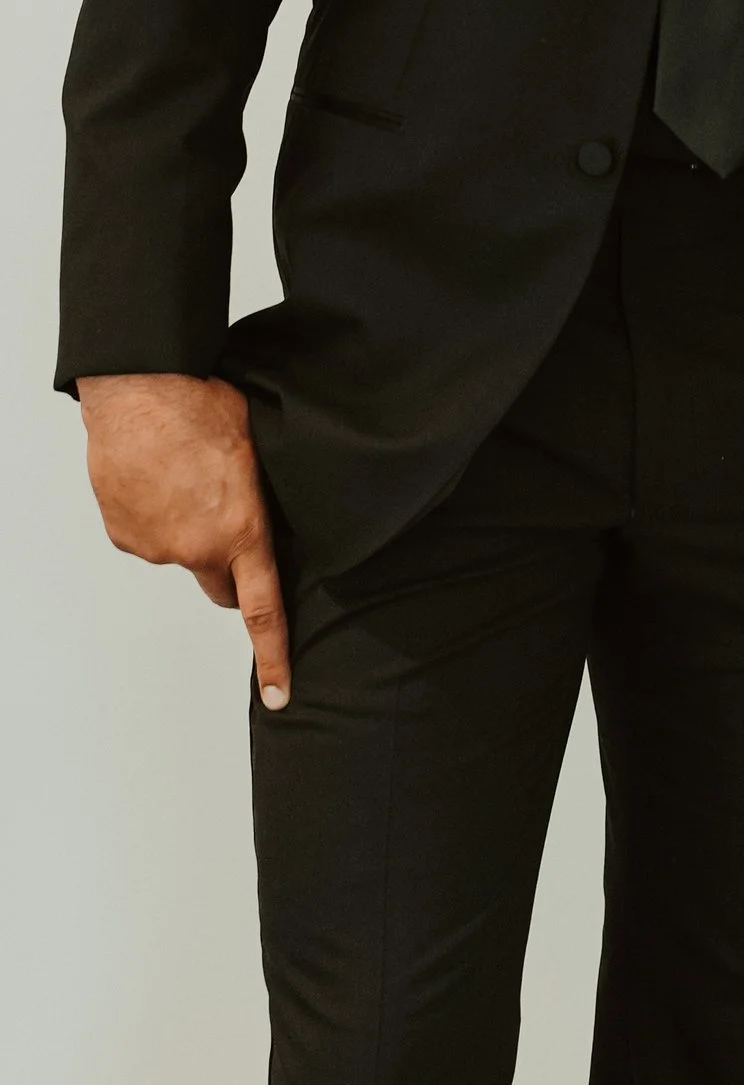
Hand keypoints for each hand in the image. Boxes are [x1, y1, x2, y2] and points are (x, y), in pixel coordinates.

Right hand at [80, 372, 291, 709]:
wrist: (144, 391)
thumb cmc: (207, 409)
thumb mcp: (260, 454)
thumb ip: (264, 501)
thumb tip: (273, 518)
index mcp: (242, 533)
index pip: (263, 611)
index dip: (274, 656)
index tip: (280, 693)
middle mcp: (196, 550)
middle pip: (220, 587)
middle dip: (230, 573)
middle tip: (230, 529)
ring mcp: (156, 545)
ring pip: (181, 553)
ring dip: (189, 530)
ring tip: (189, 479)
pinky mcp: (124, 533)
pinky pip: (149, 535)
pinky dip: (157, 517)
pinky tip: (160, 480)